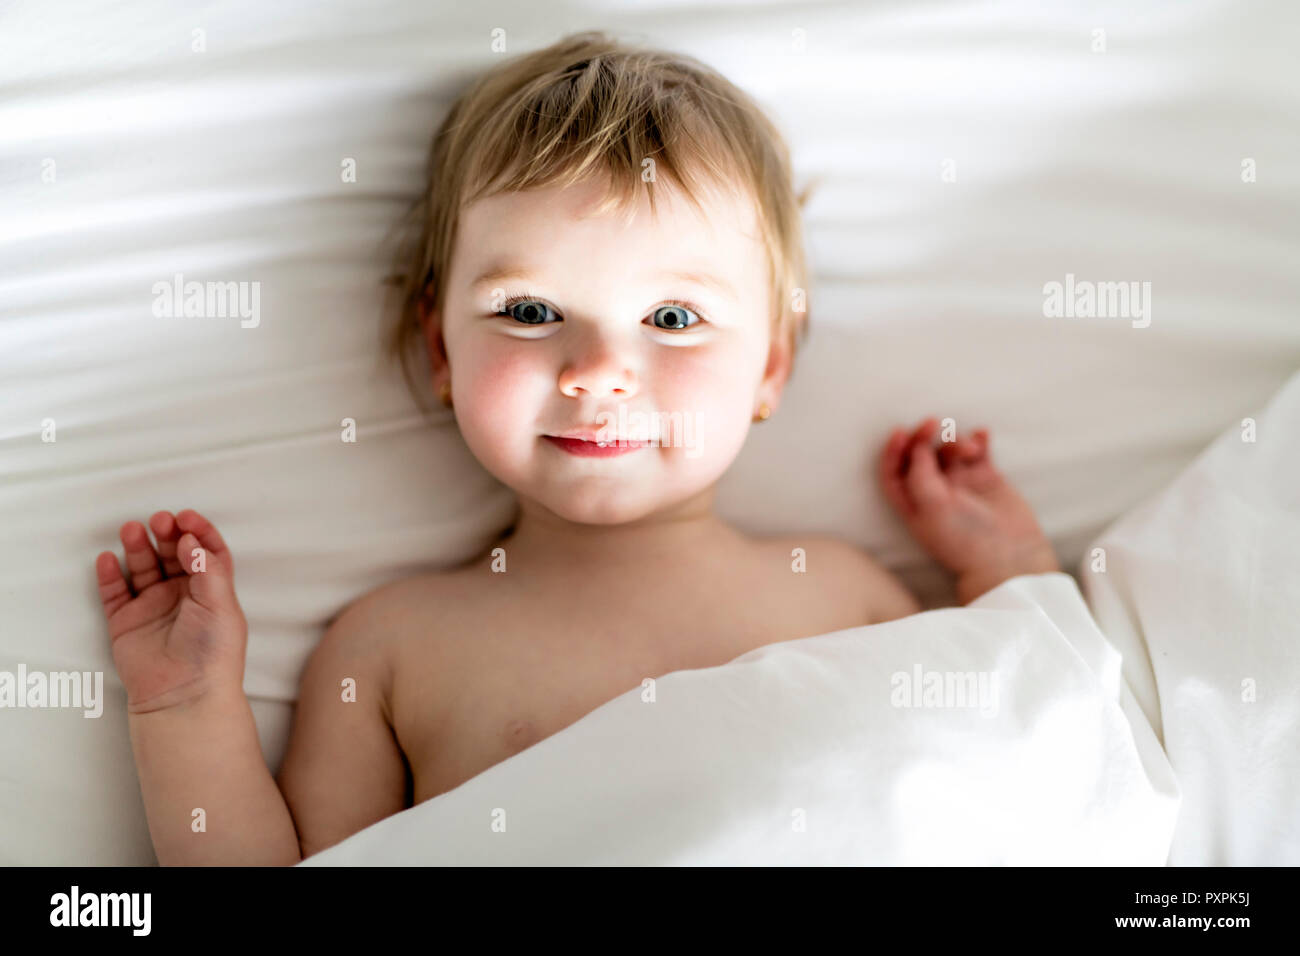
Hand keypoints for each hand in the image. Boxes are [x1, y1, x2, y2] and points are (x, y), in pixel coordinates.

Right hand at [95, 510, 247, 713]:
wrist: (183, 695)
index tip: (187, 518)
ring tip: (131, 530)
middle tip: (159, 520)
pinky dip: (108, 574)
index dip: (198, 532)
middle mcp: (182, 595)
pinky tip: (107, 558)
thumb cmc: (212, 653)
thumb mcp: (221, 605)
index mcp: (211, 590)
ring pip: (142, 567)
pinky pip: (114, 592)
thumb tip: (190, 540)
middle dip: (166, 534)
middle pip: (172, 554)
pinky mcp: (126, 622)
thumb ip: (207, 569)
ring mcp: (152, 607)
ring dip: (137, 547)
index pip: (205, 552)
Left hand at [878, 418, 1057, 602]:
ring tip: (970, 450)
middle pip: (920, 455)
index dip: (893, 452)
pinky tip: (983, 434)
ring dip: (956, 441)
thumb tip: (916, 447)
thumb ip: (919, 476)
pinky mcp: (986, 478)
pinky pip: (978, 450)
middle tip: (932, 423)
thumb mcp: (933, 509)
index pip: (894, 473)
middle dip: (922, 437)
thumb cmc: (965, 540)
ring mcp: (961, 484)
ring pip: (949, 450)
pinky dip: (978, 439)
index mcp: (913, 505)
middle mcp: (934, 493)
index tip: (901, 433)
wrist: (1010, 556)